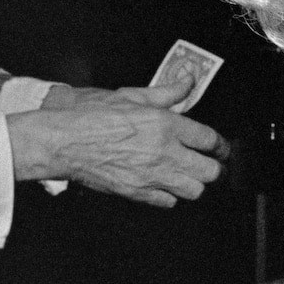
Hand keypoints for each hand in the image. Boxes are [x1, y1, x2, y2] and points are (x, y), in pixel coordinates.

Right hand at [10, 81, 228, 207]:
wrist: (62, 141)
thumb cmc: (89, 117)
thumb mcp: (131, 96)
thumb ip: (166, 92)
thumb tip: (187, 82)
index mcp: (165, 125)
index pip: (210, 139)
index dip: (221, 145)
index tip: (221, 148)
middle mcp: (164, 152)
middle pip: (210, 171)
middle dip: (214, 168)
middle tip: (210, 163)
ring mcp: (152, 175)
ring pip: (194, 190)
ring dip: (195, 183)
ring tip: (188, 174)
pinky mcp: (138, 192)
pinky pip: (169, 201)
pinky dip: (170, 195)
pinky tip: (164, 184)